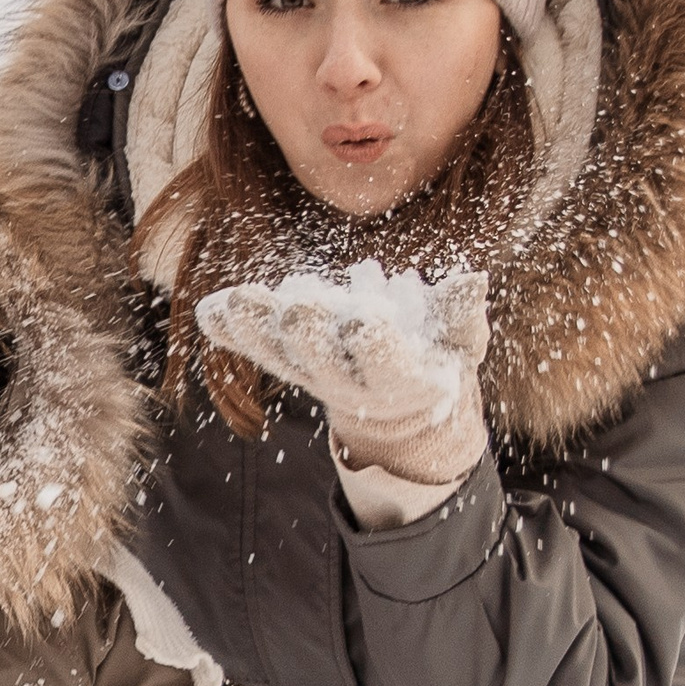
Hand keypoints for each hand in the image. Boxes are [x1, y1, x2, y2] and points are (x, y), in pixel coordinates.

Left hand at [195, 261, 491, 485]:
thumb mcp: (461, 343)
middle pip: (323, 360)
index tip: (364, 320)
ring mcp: (311, 374)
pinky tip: (211, 311)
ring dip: (257, 330)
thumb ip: (462, 313)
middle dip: (309, 332)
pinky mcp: (287, 363)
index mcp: (399, 378)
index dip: (373, 344)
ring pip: (280, 356)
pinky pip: (255, 350)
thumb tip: (473, 277)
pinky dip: (232, 333)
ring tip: (237, 301)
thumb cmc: (437, 361)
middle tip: (299, 304)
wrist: (398, 408)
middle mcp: (348, 382)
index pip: (385, 363)